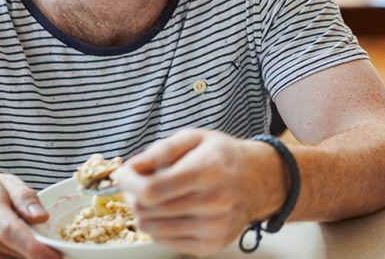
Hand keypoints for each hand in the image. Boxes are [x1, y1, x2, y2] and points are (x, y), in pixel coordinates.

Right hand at [0, 173, 58, 258]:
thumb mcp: (4, 182)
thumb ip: (25, 197)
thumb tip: (43, 218)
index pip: (9, 230)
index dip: (34, 247)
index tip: (55, 255)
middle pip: (9, 251)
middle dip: (35, 254)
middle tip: (53, 250)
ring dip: (20, 258)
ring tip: (29, 246)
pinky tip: (12, 251)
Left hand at [116, 129, 286, 256]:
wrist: (260, 180)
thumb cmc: (223, 156)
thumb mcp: (195, 138)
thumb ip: (160, 150)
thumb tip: (130, 169)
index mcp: (209, 170)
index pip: (153, 190)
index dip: (129, 183)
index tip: (125, 175)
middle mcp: (215, 202)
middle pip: (148, 211)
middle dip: (136, 196)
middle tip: (144, 184)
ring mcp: (215, 227)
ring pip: (152, 229)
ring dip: (147, 213)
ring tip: (160, 198)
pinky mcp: (212, 245)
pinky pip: (165, 241)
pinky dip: (161, 227)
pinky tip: (175, 211)